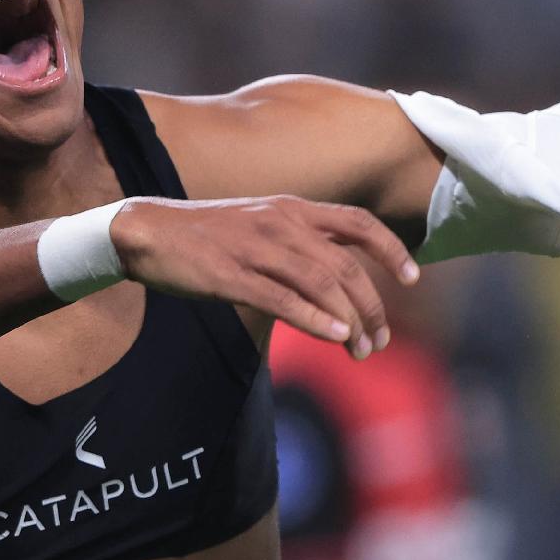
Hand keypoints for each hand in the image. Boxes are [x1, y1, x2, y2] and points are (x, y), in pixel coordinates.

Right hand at [110, 195, 417, 357]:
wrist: (146, 231)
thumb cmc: (208, 236)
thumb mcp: (262, 224)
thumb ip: (301, 244)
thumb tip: (340, 275)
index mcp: (292, 209)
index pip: (358, 224)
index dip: (391, 250)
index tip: (413, 280)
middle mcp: (281, 223)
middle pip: (345, 265)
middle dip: (372, 307)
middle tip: (380, 341)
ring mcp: (256, 248)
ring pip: (321, 284)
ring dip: (349, 320)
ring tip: (362, 351)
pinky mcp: (231, 275)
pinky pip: (283, 298)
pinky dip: (315, 319)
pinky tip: (335, 336)